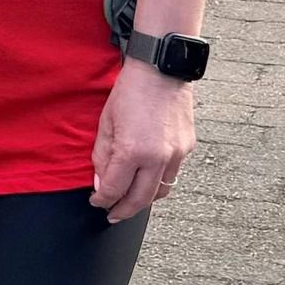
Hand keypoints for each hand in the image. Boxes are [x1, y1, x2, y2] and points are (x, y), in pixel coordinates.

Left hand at [91, 58, 195, 224]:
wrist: (162, 69)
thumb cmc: (130, 91)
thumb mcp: (106, 123)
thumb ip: (102, 157)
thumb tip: (101, 183)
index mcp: (132, 151)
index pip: (115, 189)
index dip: (103, 200)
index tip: (96, 202)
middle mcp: (158, 158)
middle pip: (140, 200)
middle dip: (123, 211)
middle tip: (112, 215)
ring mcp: (176, 154)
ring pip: (161, 191)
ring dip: (144, 200)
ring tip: (130, 202)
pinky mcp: (187, 147)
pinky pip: (172, 174)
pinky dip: (159, 182)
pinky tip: (147, 179)